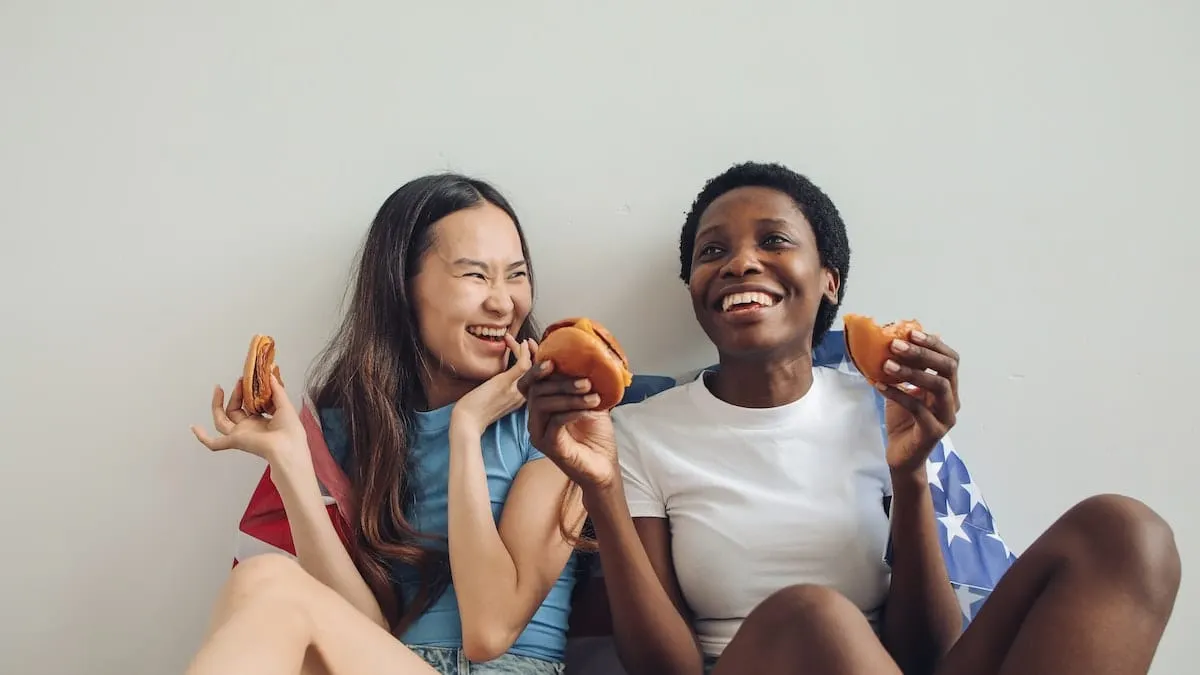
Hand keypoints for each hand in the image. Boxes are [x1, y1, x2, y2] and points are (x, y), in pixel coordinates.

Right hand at [190, 373, 307, 464]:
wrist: (288, 446)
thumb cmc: (291, 430)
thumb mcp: (284, 405)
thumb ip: (277, 390)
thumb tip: (271, 374)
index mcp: (262, 422)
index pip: (250, 406)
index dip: (248, 392)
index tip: (249, 379)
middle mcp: (249, 429)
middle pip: (234, 410)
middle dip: (236, 394)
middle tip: (240, 380)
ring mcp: (240, 435)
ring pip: (221, 421)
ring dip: (217, 405)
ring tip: (218, 389)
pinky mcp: (234, 441)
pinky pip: (214, 443)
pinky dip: (203, 437)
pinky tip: (194, 427)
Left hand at [452, 335, 536, 433]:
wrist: (467, 422)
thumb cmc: (476, 411)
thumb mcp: (496, 400)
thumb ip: (504, 390)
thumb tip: (502, 377)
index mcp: (522, 399)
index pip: (535, 378)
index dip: (535, 362)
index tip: (527, 351)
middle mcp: (523, 395)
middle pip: (537, 370)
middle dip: (535, 353)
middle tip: (528, 342)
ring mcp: (516, 390)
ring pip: (532, 365)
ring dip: (528, 349)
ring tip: (520, 340)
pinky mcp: (506, 383)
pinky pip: (523, 365)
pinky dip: (523, 351)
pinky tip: (520, 342)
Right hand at [517, 361, 617, 490]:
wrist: (604, 466)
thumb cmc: (596, 435)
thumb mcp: (592, 402)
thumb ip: (585, 384)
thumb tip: (590, 359)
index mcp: (543, 407)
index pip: (529, 384)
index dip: (536, 371)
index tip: (553, 362)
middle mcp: (536, 419)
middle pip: (536, 391)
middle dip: (562, 383)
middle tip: (586, 382)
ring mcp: (539, 433)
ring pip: (542, 404)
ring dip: (569, 397)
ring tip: (593, 397)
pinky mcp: (548, 446)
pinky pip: (554, 422)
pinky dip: (572, 412)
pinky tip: (588, 411)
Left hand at [875, 330, 960, 476]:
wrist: (902, 456)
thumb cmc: (903, 420)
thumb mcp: (903, 389)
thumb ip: (904, 369)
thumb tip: (892, 339)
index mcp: (948, 388)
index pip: (950, 359)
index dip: (934, 344)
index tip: (911, 332)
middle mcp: (952, 401)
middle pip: (948, 369)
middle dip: (923, 353)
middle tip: (896, 344)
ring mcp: (946, 417)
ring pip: (939, 387)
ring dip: (913, 372)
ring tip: (887, 363)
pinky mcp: (933, 432)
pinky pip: (917, 408)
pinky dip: (898, 394)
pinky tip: (880, 385)